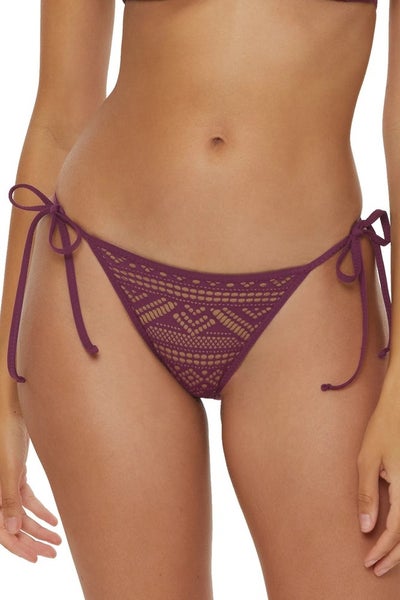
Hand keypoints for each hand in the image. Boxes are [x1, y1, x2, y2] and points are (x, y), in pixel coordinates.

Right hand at [0, 410, 61, 561]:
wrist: (14, 411)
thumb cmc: (8, 436)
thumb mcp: (11, 471)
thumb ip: (10, 500)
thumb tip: (13, 531)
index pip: (3, 532)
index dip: (19, 548)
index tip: (36, 558)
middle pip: (15, 526)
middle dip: (33, 541)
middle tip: (52, 552)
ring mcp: (6, 484)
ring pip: (23, 514)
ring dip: (39, 527)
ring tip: (57, 539)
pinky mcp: (17, 474)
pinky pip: (27, 498)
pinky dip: (40, 510)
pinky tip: (54, 520)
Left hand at [357, 390, 399, 576]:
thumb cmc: (383, 429)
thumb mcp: (367, 460)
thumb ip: (367, 494)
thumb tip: (366, 526)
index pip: (397, 531)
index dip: (383, 549)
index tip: (369, 560)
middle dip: (395, 556)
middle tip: (377, 568)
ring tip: (387, 558)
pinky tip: (396, 535)